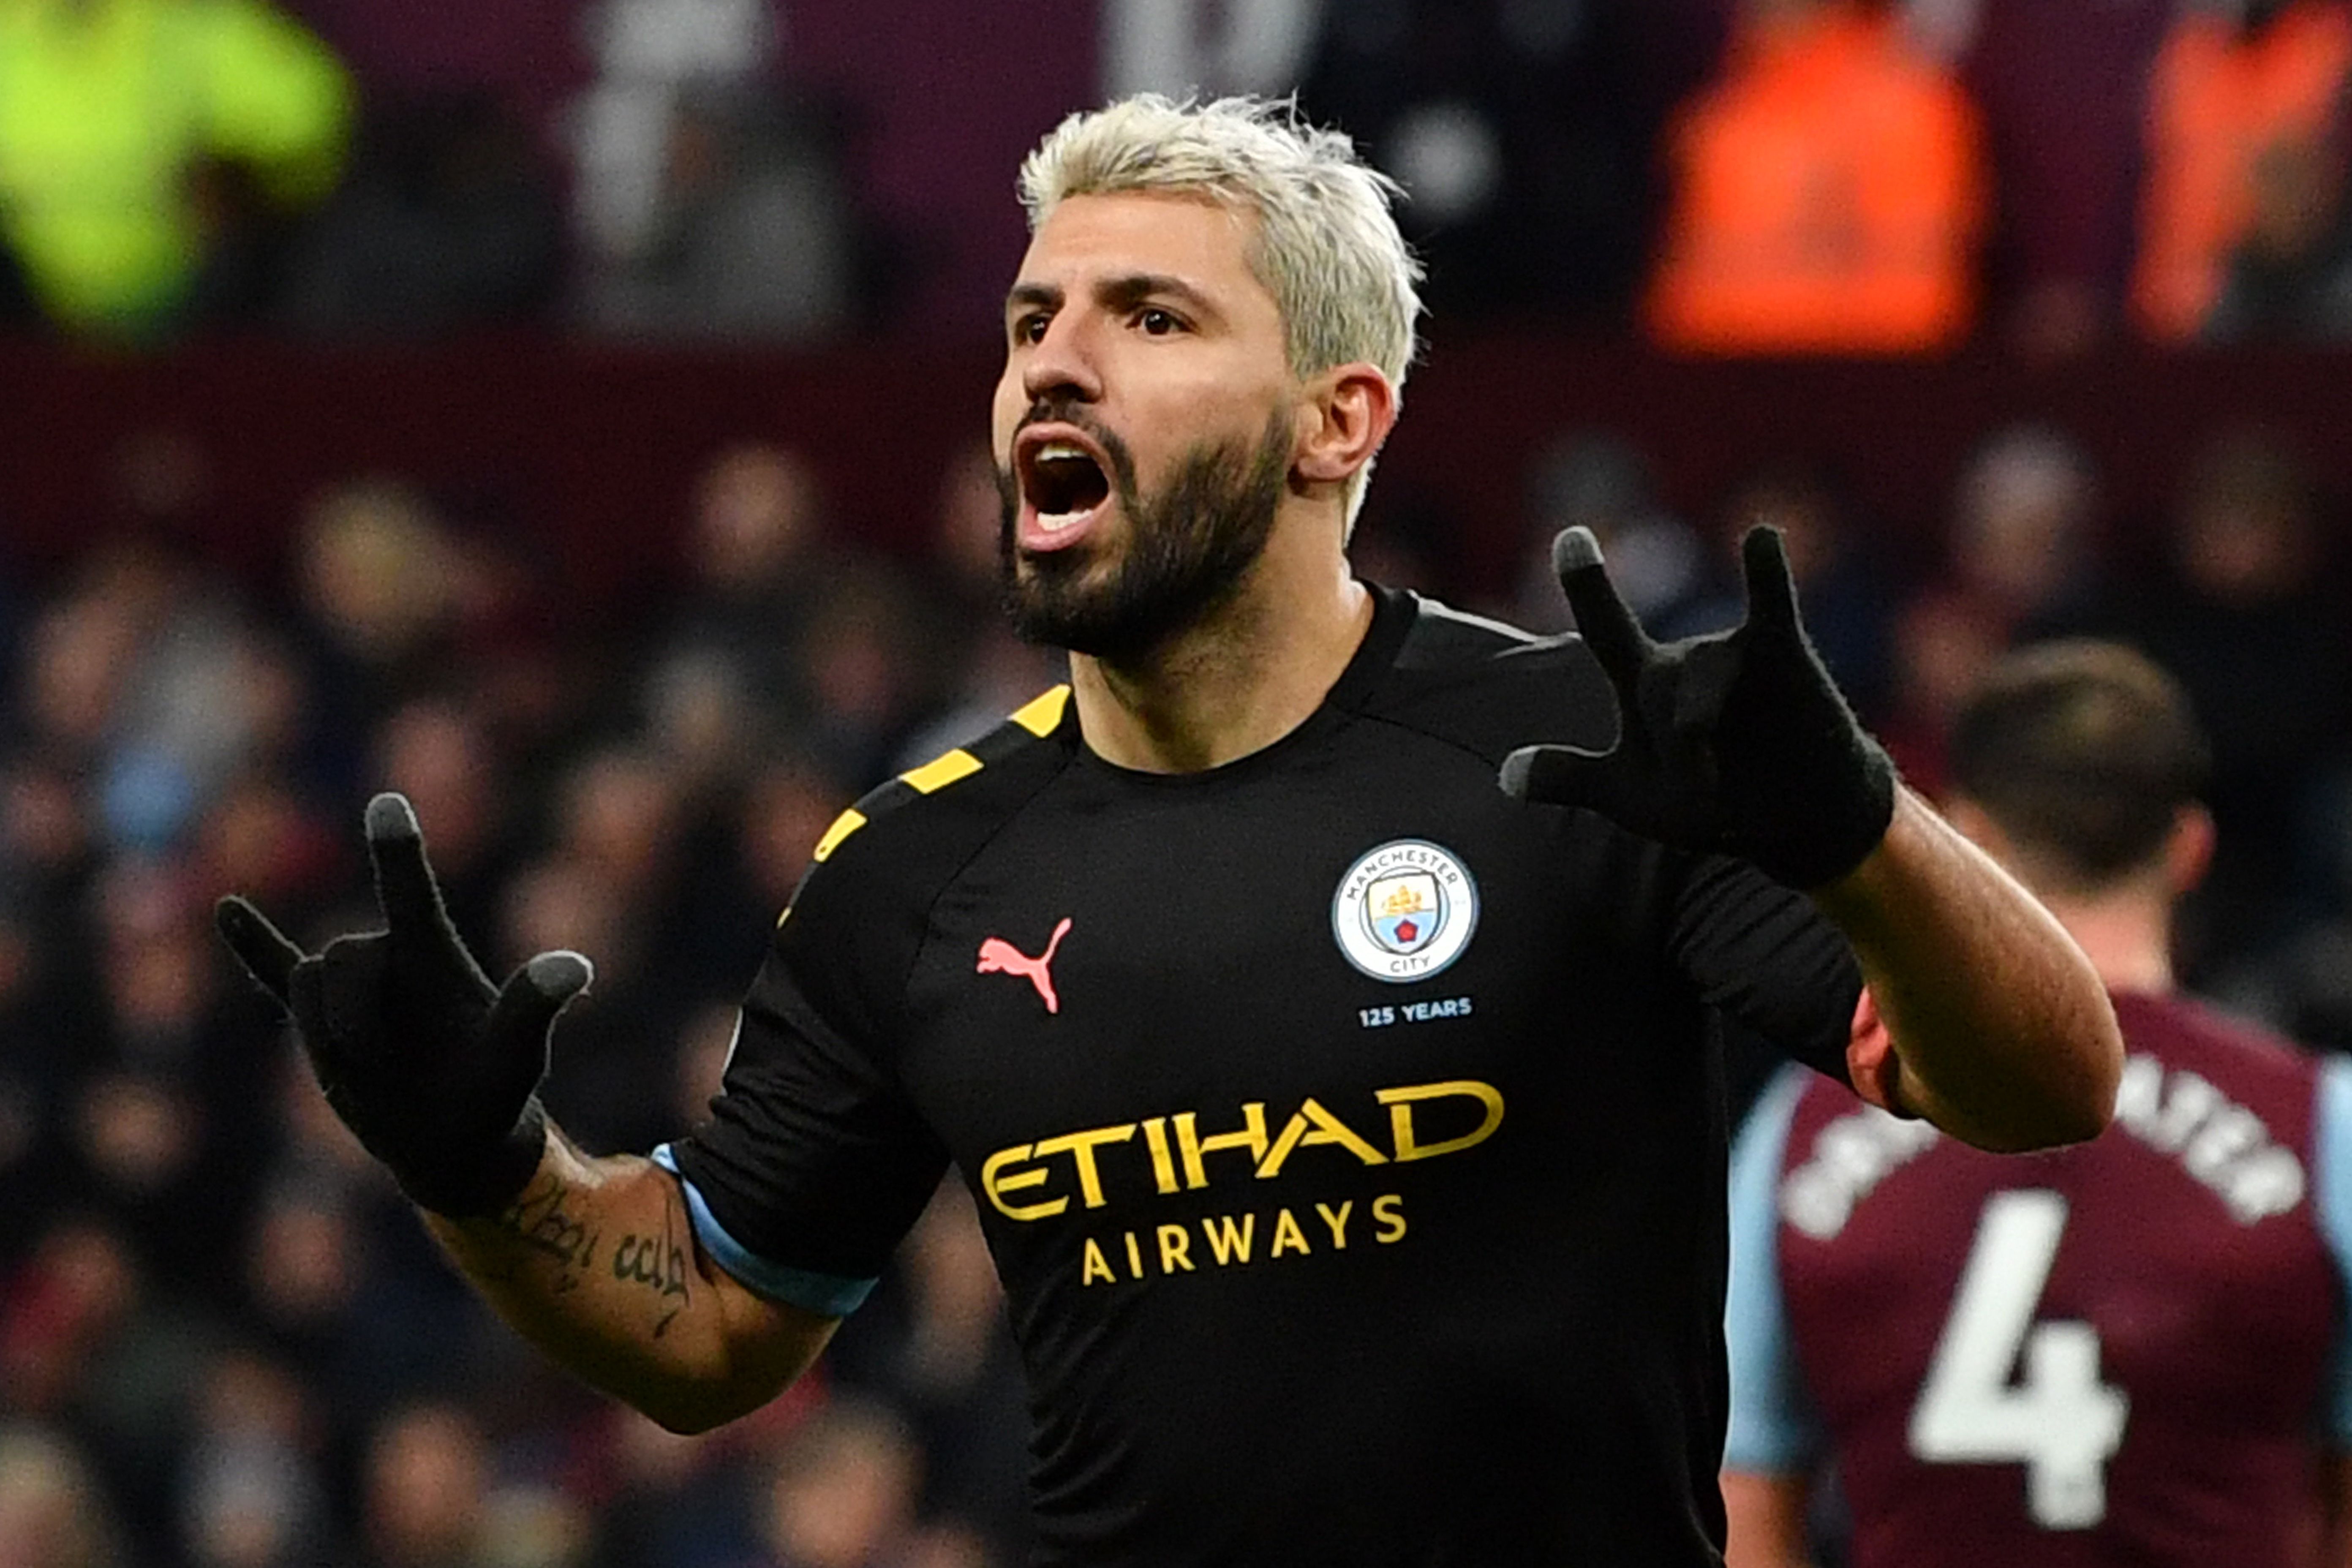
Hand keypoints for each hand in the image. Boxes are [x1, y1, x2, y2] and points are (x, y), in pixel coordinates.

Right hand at [214, 792, 591, 1216]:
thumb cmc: (494, 1091)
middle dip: (354, 1018)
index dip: (398, 850)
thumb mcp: (515, 1054)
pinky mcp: (320, 1018)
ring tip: (371, 1070)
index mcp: (435, 954)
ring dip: (329, 1038)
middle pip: (342, 958)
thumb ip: (533, 1006)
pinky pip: (278, 971)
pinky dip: (253, 944)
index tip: (388, 804)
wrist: (453, 1139)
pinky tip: (225, 910)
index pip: (412, 891)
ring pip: (307, 986)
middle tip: (388, 1067)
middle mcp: (391, 958)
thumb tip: (576, 966)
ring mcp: (353, 988)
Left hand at [1500, 524, 1894, 888]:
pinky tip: (1758, 536)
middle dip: (1670, 746)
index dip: (1587, 583)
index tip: (1572, 534)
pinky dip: (1766, 572)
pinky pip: (1771, 604)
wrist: (1793, 822)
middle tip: (1695, 789)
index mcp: (1644, 682)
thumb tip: (1504, 776)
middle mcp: (1684, 659)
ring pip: (1698, 683)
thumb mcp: (1630, 798)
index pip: (1606, 626)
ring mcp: (1732, 652)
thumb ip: (1569, 778)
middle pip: (1652, 685)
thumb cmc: (1710, 802)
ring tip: (1715, 783)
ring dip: (1700, 734)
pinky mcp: (1782, 654)